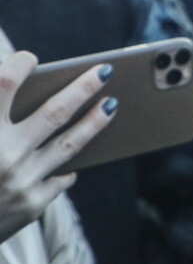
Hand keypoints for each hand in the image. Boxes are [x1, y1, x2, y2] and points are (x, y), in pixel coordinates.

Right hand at [0, 53, 115, 245]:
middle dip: (82, 88)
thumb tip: (6, 86)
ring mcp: (20, 181)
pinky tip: (73, 158)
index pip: (3, 85)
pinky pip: (60, 177)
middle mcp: (2, 155)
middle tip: (104, 71)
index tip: (29, 59)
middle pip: (53, 112)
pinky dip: (66, 166)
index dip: (18, 65)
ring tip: (111, 105)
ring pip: (69, 144)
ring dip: (94, 122)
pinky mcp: (31, 205)